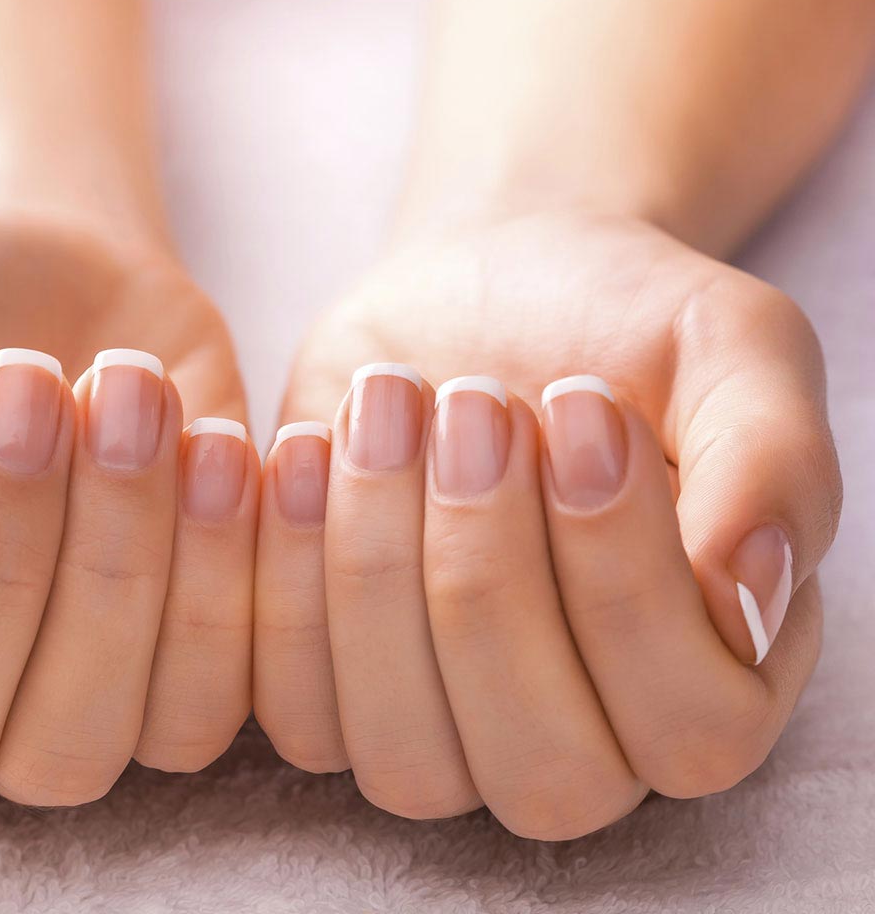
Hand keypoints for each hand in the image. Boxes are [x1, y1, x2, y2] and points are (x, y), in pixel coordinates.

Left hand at [254, 211, 839, 837]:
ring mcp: (443, 732)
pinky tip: (305, 445)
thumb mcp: (730, 348)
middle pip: (538, 764)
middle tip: (473, 400)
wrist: (486, 287)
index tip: (582, 402)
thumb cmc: (622, 328)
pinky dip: (279, 575)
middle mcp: (581, 742)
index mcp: (711, 682)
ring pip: (403, 752)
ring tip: (390, 402)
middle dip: (487, 569)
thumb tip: (750, 592)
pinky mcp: (328, 686)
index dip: (622, 576)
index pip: (687, 721)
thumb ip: (772, 463)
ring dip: (378, 567)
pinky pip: (287, 705)